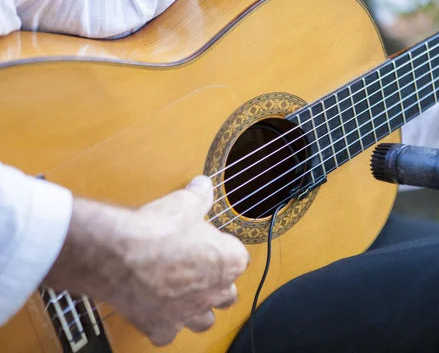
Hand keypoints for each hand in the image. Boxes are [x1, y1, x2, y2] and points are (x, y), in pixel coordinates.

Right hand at [44, 176, 248, 345]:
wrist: (120, 253)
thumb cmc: (158, 228)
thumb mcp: (185, 203)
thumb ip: (199, 196)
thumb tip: (203, 184)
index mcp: (229, 261)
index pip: (238, 258)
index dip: (222, 249)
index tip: (209, 242)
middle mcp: (215, 291)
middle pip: (227, 294)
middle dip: (216, 284)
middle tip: (199, 270)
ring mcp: (189, 313)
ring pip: (205, 321)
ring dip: (198, 310)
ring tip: (184, 296)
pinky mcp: (162, 326)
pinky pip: (168, 334)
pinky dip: (164, 325)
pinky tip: (155, 311)